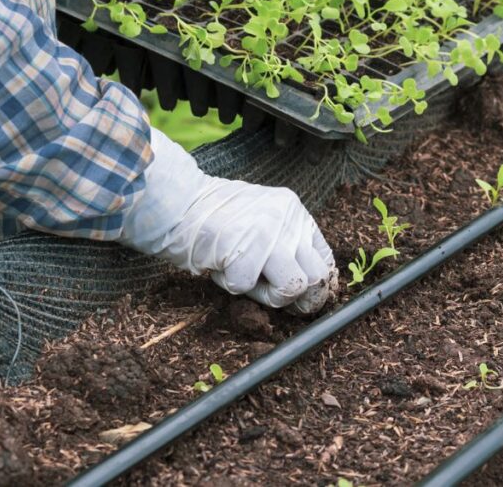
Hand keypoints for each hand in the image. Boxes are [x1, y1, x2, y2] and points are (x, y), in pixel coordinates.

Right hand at [118, 128, 336, 313]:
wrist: (178, 202)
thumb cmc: (217, 219)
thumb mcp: (262, 223)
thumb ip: (285, 246)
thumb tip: (306, 291)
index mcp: (294, 212)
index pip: (324, 258)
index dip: (316, 285)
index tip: (302, 298)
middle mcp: (287, 219)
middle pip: (315, 277)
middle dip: (296, 297)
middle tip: (273, 297)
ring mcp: (268, 232)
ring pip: (292, 286)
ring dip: (266, 295)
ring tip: (243, 276)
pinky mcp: (243, 248)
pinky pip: (247, 287)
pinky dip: (231, 284)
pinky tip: (220, 264)